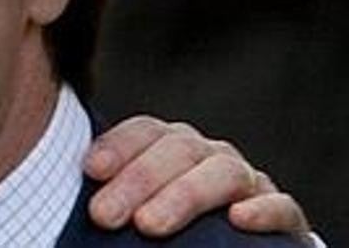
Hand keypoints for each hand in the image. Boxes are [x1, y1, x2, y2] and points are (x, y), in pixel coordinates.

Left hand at [84, 115, 309, 237]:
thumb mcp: (137, 209)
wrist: (225, 247)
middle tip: (103, 216)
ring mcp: (250, 182)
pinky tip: (238, 219)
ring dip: (183, 196)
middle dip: (138, 180)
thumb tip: (83, 209)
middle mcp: (211, 156)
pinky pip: (281, 205)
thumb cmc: (169, 231)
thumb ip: (114, 201)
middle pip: (178, 149)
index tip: (89, 170)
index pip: (146, 131)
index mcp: (172, 147)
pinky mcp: (285, 217)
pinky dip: (263, 210)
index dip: (117, 146)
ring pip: (223, 172)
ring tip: (147, 225)